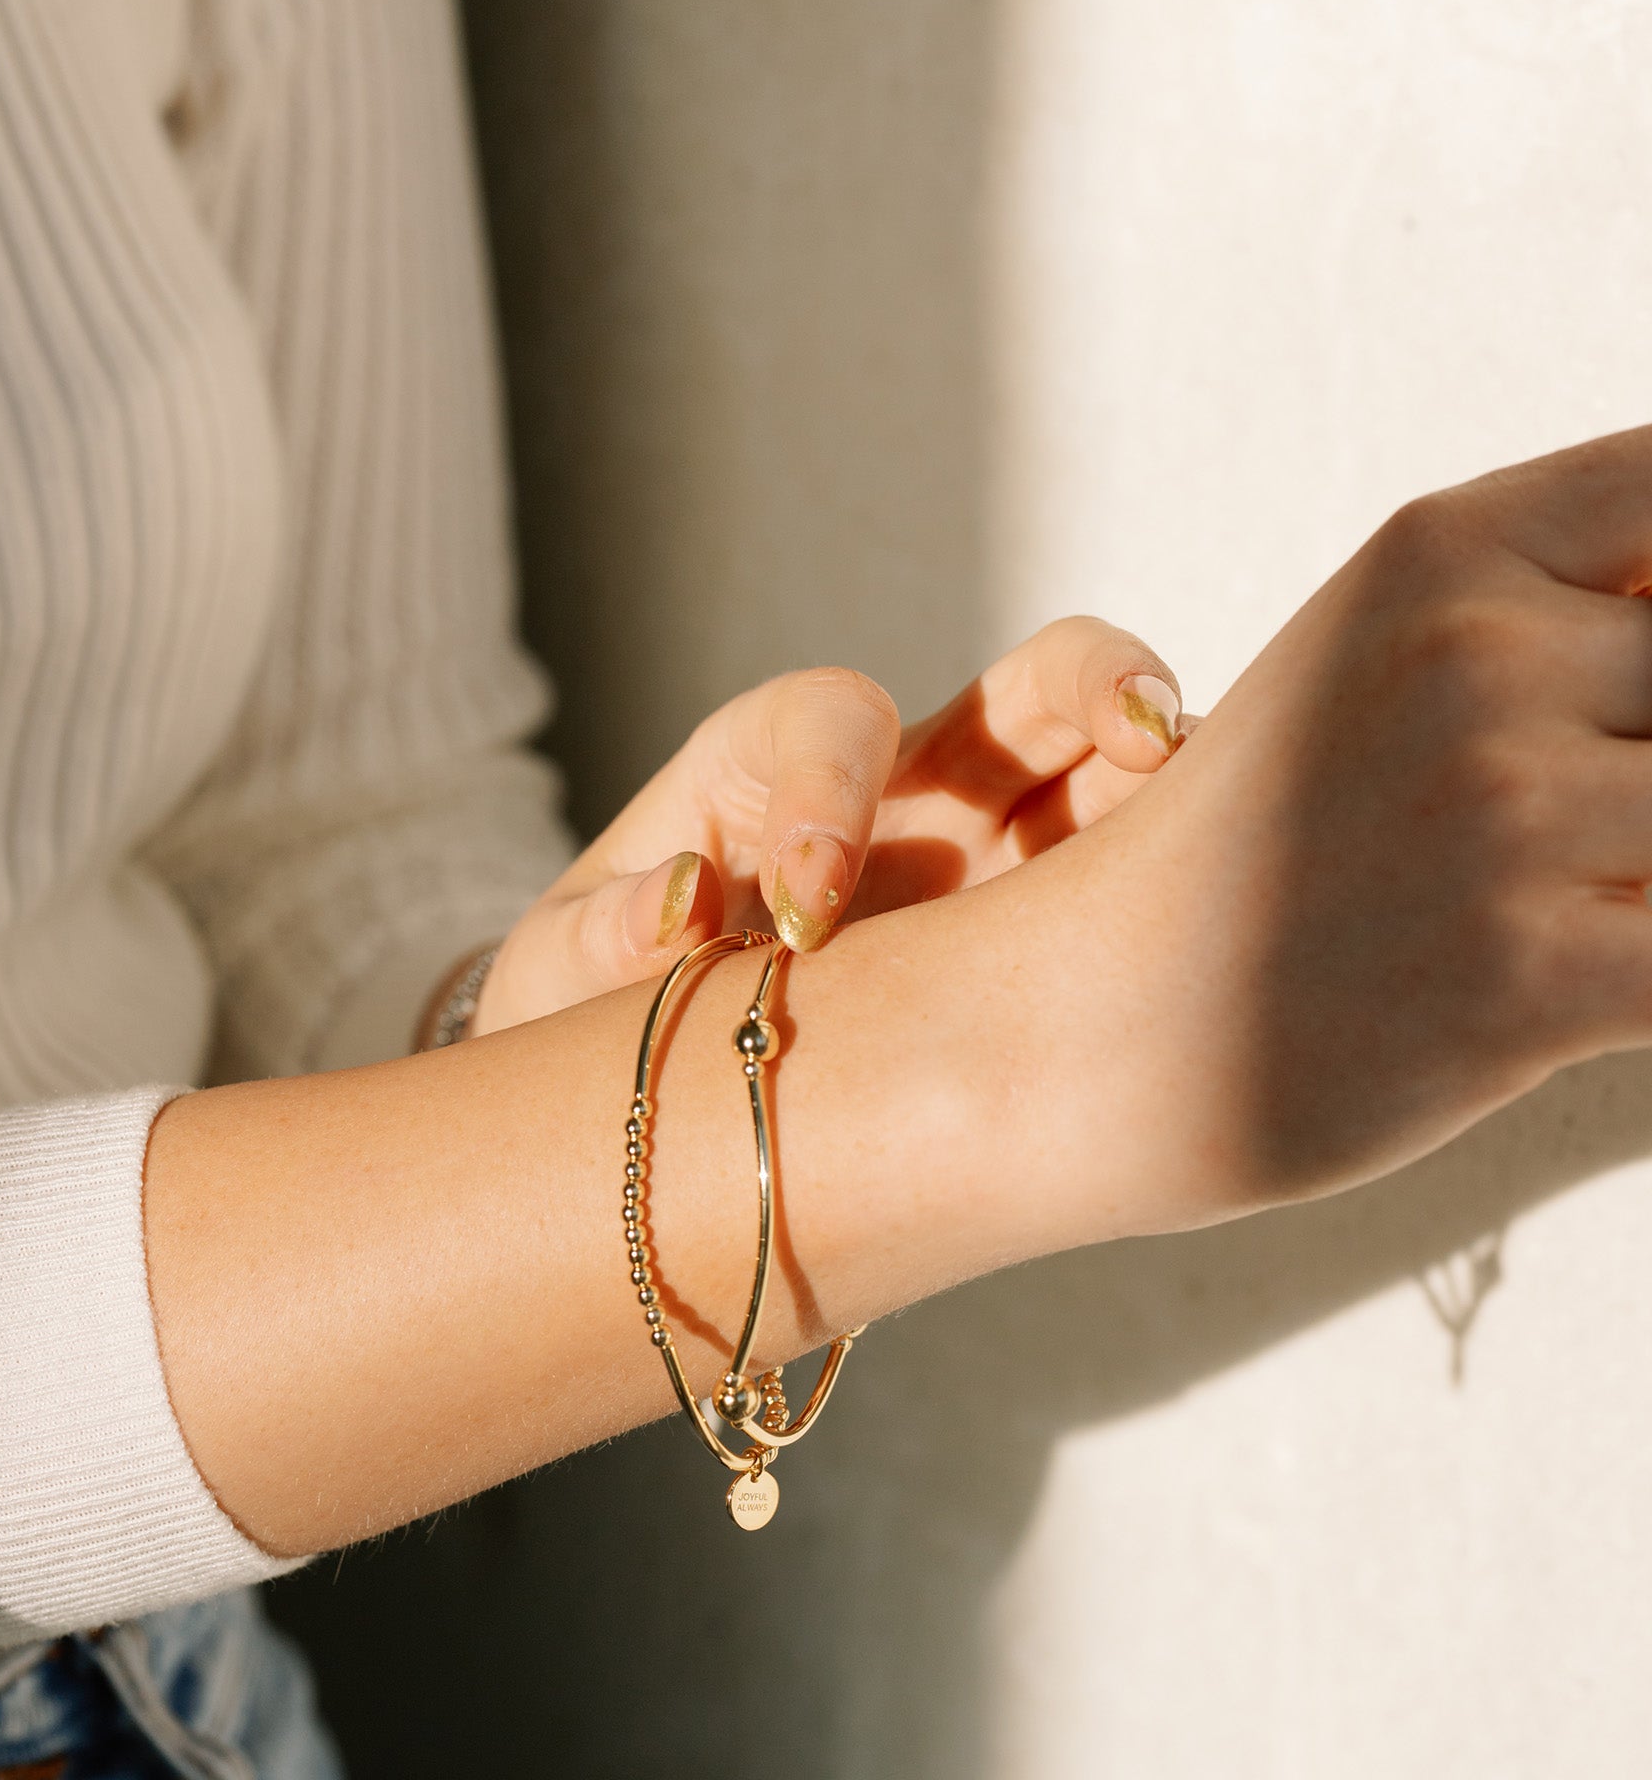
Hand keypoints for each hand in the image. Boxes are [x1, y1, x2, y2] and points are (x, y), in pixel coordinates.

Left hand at [470, 617, 1189, 1035]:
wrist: (657, 1111)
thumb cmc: (598, 1014)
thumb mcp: (560, 983)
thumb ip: (599, 943)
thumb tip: (676, 911)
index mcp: (776, 772)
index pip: (829, 722)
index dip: (828, 791)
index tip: (808, 913)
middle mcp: (914, 796)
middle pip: (1033, 688)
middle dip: (1096, 686)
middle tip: (1145, 737)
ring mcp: (1010, 869)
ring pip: (1127, 781)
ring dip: (1190, 786)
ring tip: (1239, 829)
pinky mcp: (1065, 953)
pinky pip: (1150, 903)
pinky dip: (1198, 904)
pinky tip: (1237, 959)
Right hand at [1003, 425, 1651, 1228]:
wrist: (1119, 1020)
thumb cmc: (1278, 848)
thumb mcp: (1386, 660)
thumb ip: (1572, 607)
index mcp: (1439, 554)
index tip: (1616, 691)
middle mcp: (1472, 653)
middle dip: (1643, 762)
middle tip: (1571, 819)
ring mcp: (1502, 809)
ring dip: (1644, 873)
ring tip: (1562, 900)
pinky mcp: (1532, 970)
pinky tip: (1583, 979)